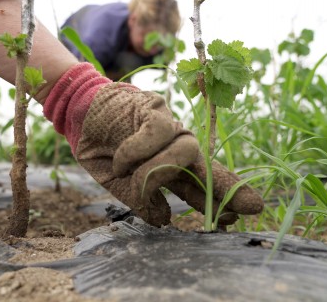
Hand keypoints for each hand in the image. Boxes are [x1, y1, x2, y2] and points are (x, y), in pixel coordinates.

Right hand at [44, 63, 263, 226]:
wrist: (80, 115)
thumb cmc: (101, 149)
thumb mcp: (119, 182)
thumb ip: (142, 199)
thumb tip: (165, 220)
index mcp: (171, 166)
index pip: (202, 183)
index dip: (221, 198)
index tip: (236, 217)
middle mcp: (175, 146)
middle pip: (208, 165)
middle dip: (226, 187)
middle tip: (246, 209)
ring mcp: (168, 125)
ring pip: (187, 149)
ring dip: (157, 171)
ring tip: (128, 177)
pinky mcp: (154, 107)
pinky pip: (160, 131)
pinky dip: (137, 150)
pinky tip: (121, 160)